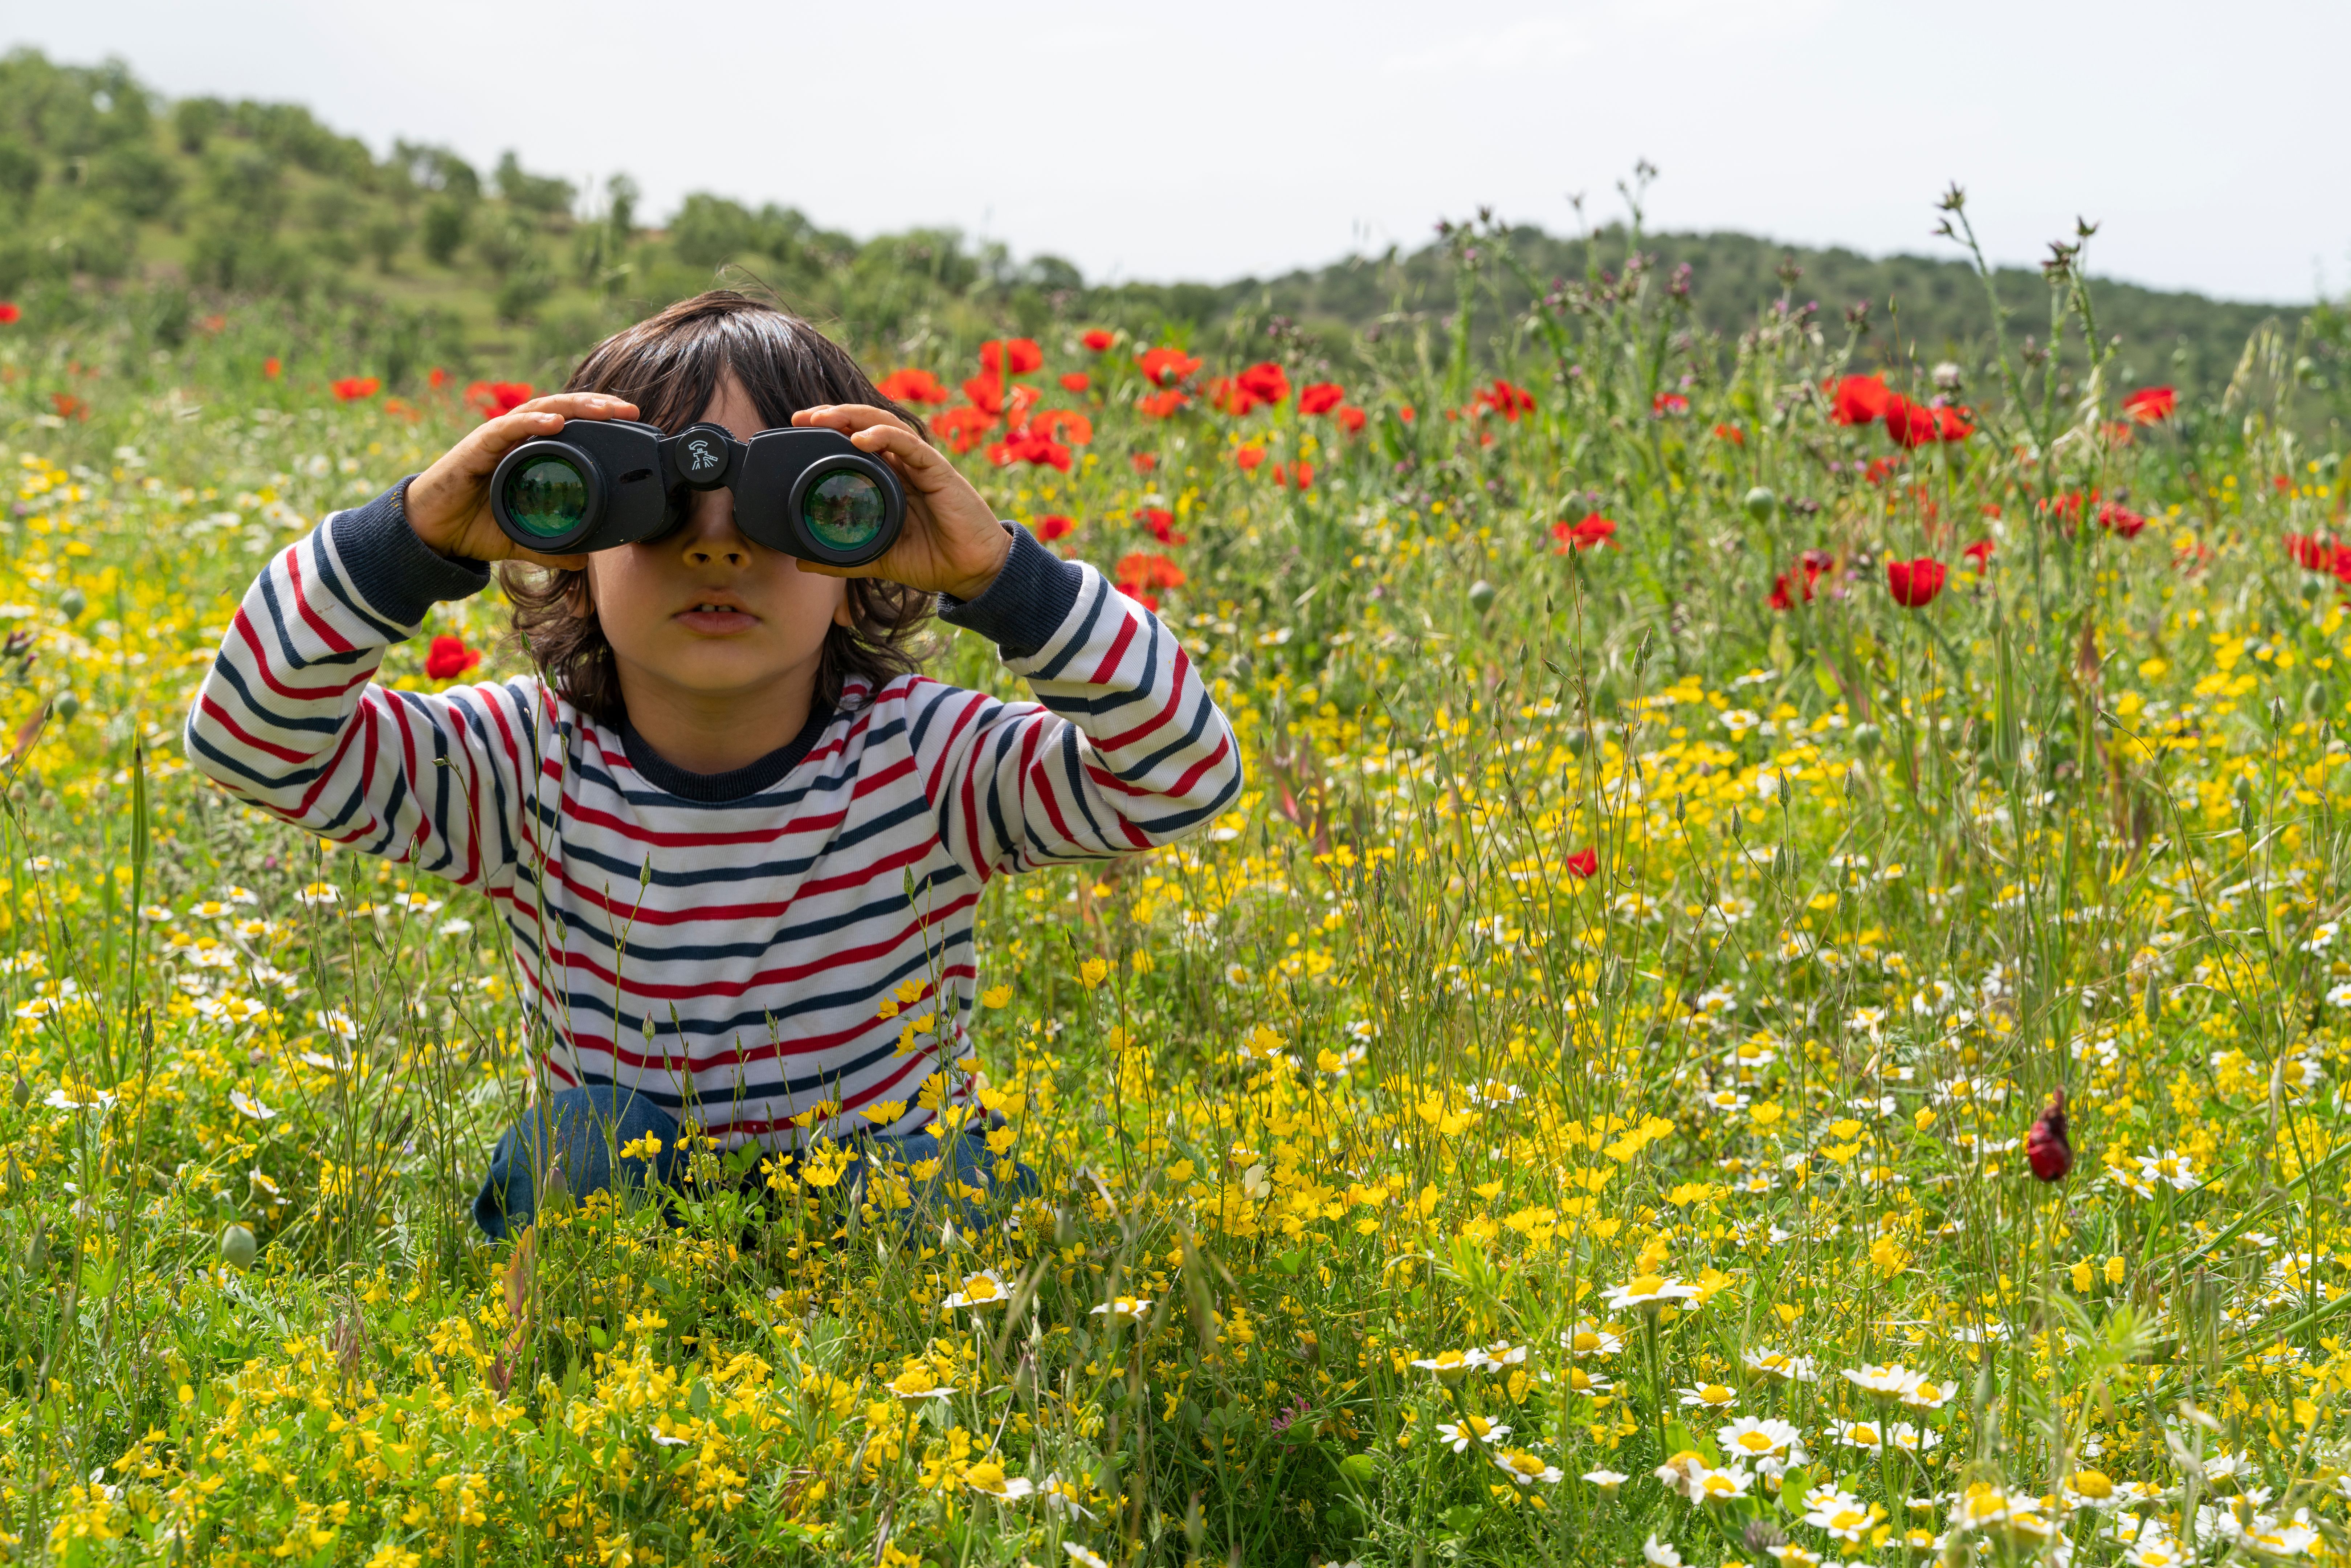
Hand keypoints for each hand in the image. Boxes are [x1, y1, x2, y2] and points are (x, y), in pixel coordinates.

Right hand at [403, 393, 640, 569]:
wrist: (430, 533)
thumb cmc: (471, 527)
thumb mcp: (520, 538)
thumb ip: (550, 546)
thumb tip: (584, 561)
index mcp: (528, 453)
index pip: (569, 426)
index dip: (599, 421)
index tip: (631, 423)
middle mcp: (514, 440)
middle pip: (561, 410)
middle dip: (596, 406)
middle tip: (630, 410)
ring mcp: (495, 440)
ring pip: (539, 410)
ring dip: (573, 406)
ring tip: (603, 408)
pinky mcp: (475, 448)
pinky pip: (507, 429)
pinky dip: (533, 422)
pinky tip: (556, 422)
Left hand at [788, 405, 1012, 599]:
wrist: (973, 572)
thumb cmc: (933, 560)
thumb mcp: (878, 558)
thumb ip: (843, 558)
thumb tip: (803, 564)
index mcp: (890, 480)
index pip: (855, 443)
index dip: (828, 432)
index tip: (798, 429)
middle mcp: (903, 466)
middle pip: (866, 425)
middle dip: (833, 415)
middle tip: (801, 417)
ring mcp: (921, 465)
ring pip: (885, 425)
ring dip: (853, 417)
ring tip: (823, 418)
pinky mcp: (938, 470)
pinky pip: (909, 445)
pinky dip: (884, 435)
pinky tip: (860, 438)